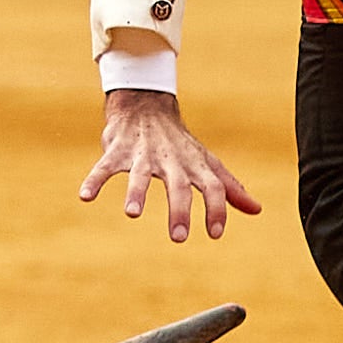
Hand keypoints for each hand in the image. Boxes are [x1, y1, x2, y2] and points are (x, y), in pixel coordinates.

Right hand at [79, 90, 261, 244]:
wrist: (145, 105)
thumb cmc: (179, 143)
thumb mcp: (206, 162)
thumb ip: (229, 187)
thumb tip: (256, 210)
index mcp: (194, 165)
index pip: (211, 186)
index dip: (216, 208)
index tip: (215, 234)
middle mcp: (170, 160)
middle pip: (178, 185)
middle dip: (179, 210)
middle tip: (178, 237)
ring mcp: (143, 154)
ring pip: (140, 175)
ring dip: (136, 193)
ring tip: (131, 214)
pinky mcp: (117, 151)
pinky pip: (104, 166)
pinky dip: (94, 180)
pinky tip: (85, 197)